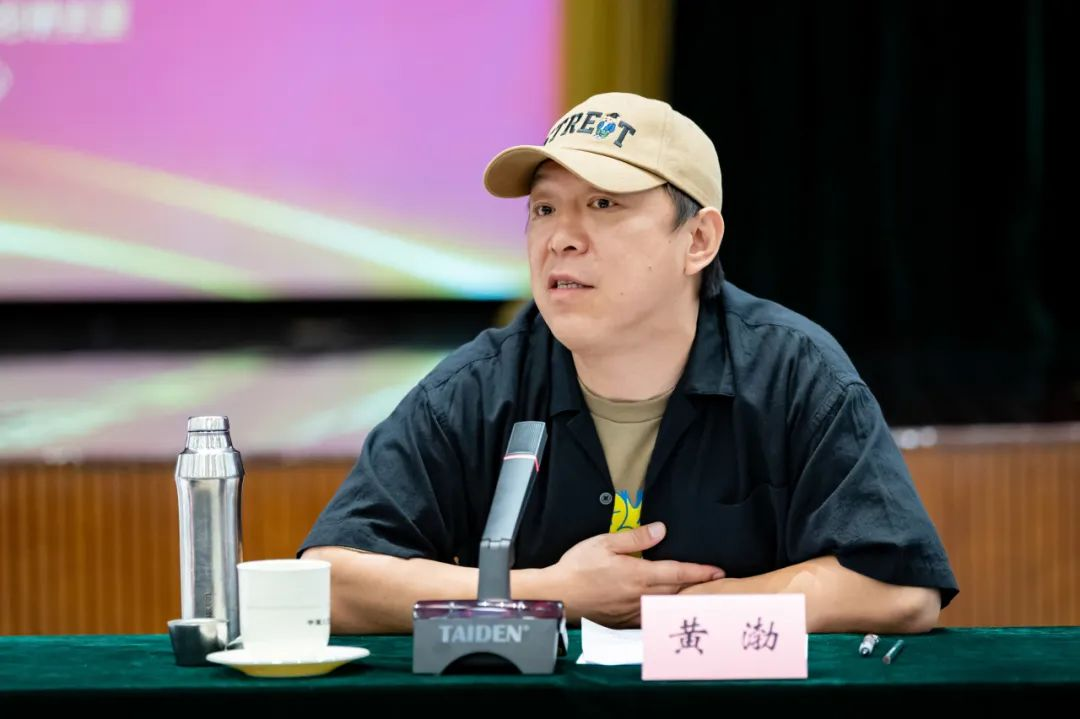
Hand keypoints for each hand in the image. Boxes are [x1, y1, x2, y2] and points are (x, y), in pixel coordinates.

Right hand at [544, 522, 724, 627]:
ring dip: (683, 600)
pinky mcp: (624, 621)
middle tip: (717, 584)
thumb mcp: (605, 542)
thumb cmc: (578, 567)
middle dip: (698, 588)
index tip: (718, 572)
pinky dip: (664, 612)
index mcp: (639, 574)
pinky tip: (667, 609)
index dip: (700, 572)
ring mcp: (633, 611)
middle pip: (677, 591)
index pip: (678, 572)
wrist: (559, 596)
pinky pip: (651, 617)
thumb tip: (661, 530)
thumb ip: (635, 537)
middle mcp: (641, 596)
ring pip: (666, 606)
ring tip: (698, 595)